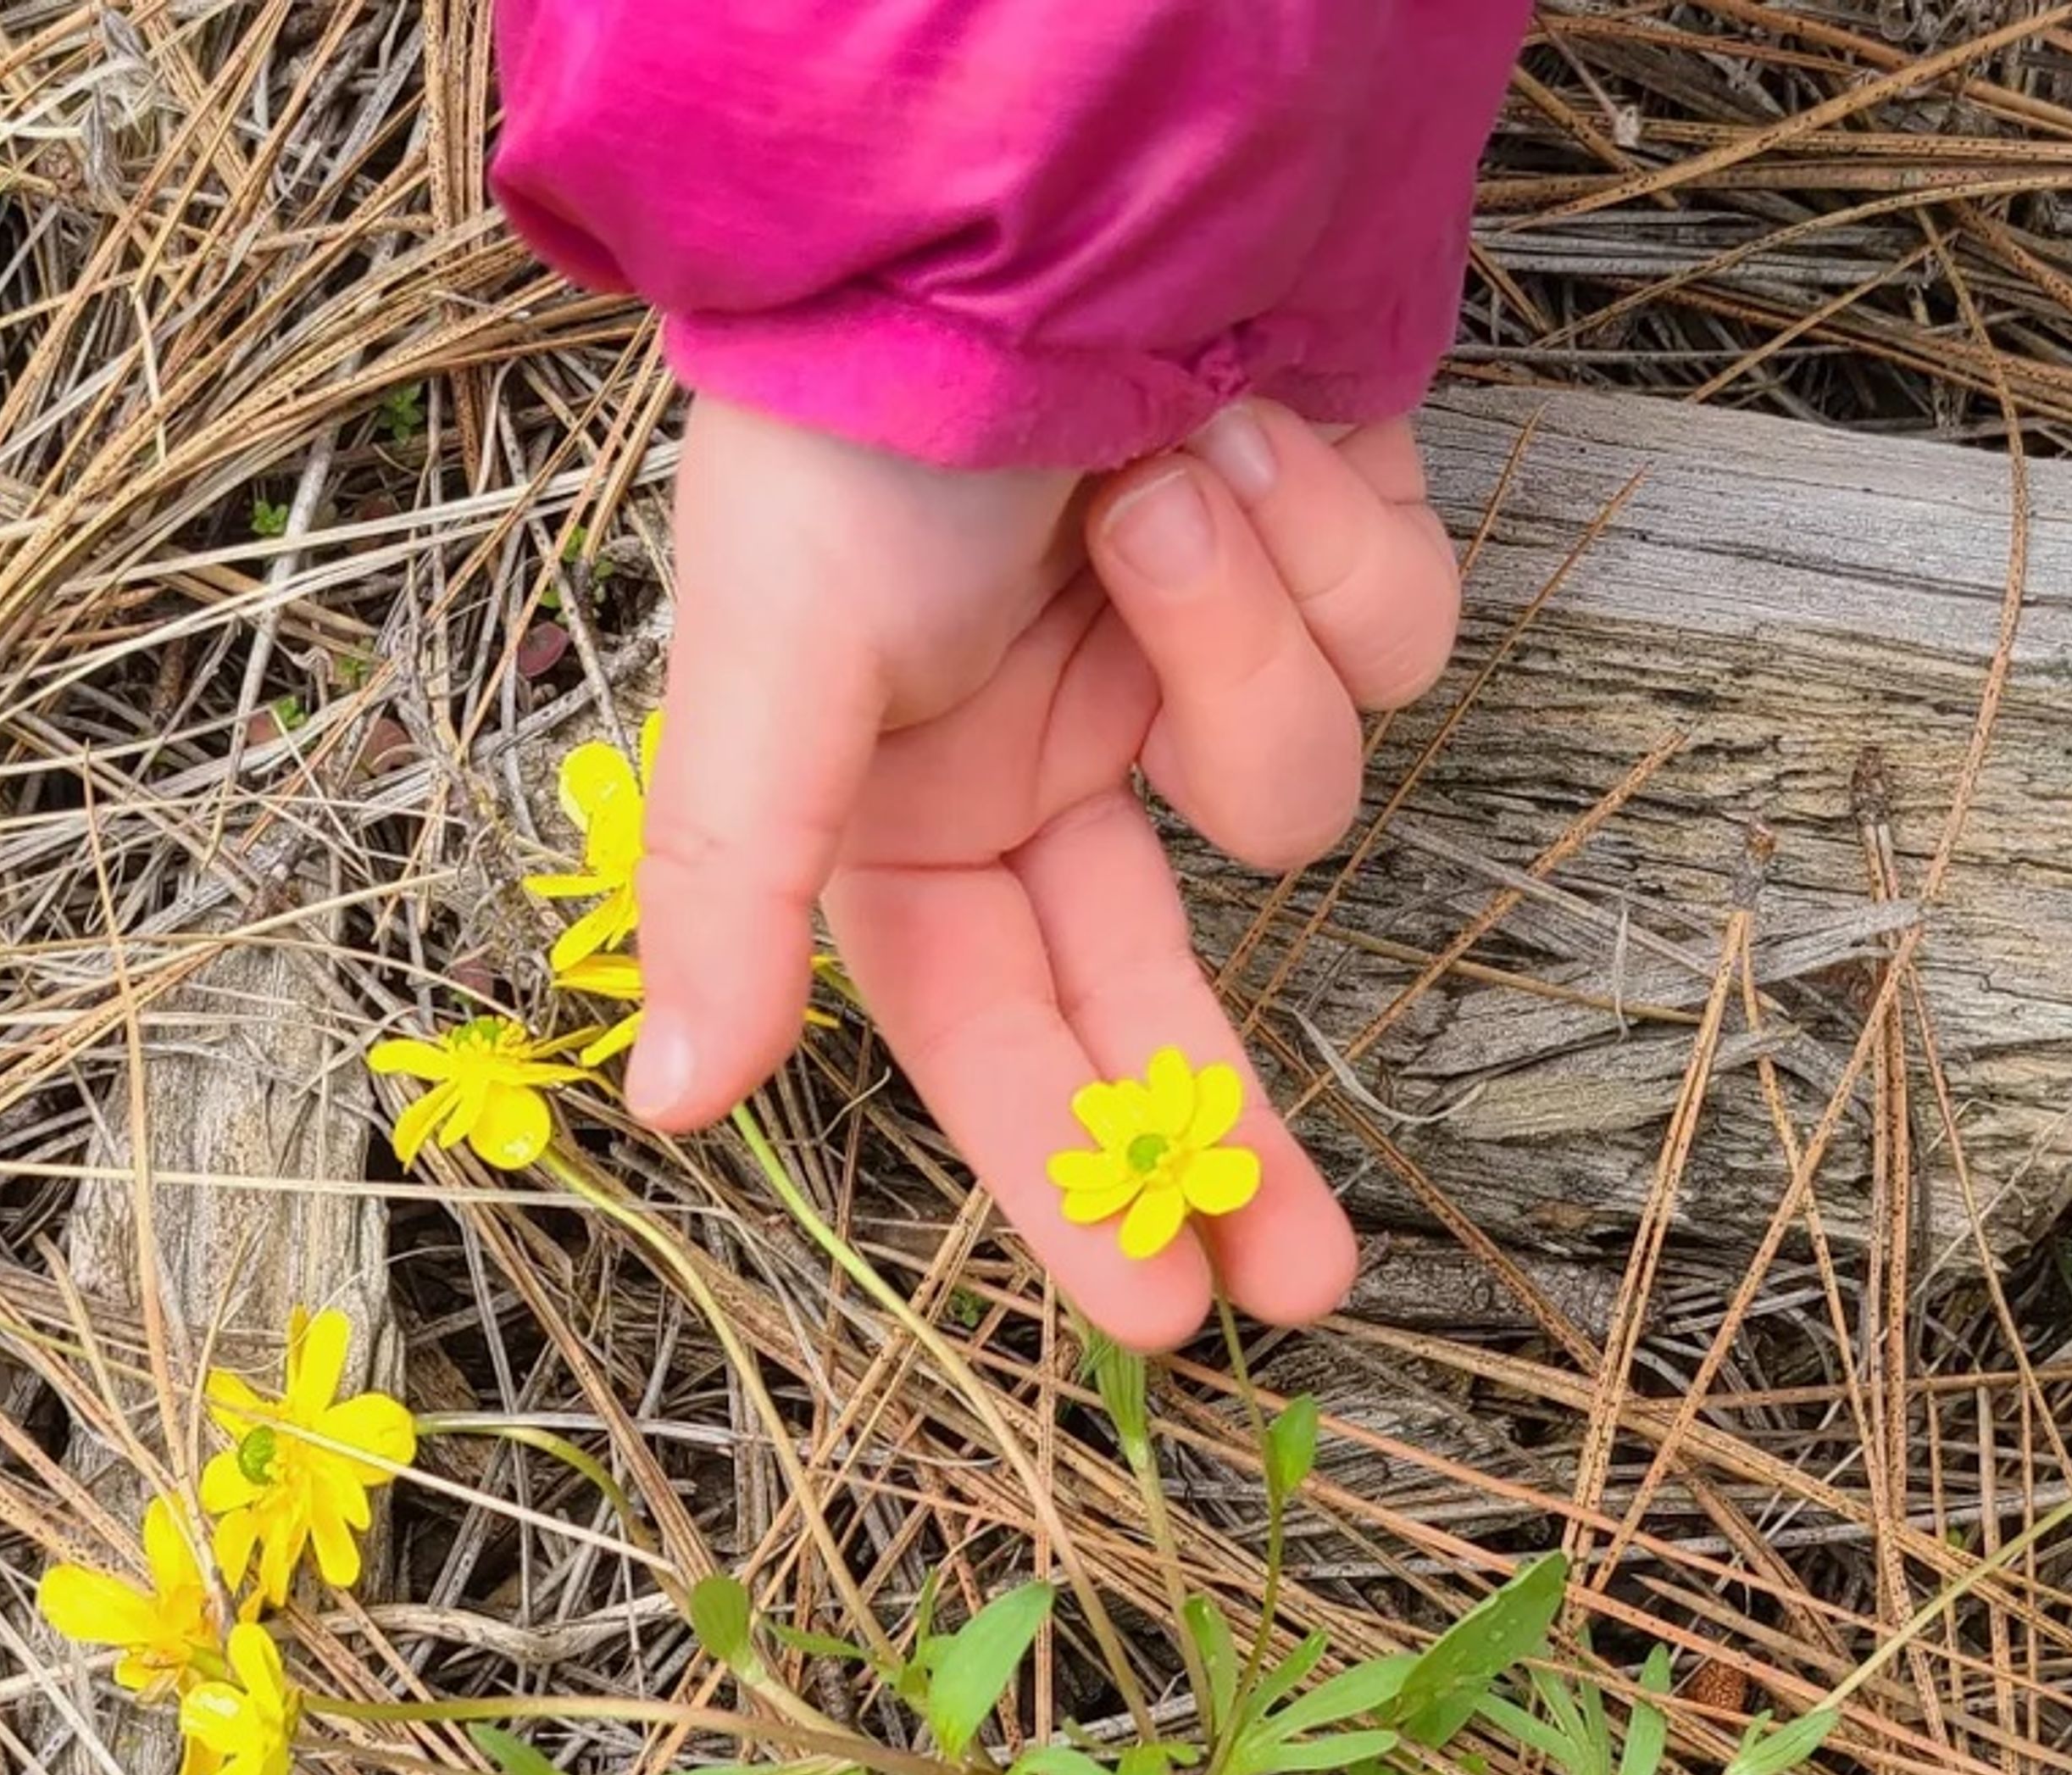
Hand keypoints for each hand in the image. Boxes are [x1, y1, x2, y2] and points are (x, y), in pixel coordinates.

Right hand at [627, 392, 1461, 1346]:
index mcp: (913, 816)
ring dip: (1241, 636)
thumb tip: (677, 1104)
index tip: (1166, 1323)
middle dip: (1235, 1133)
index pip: (1002, 1050)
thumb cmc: (863, 408)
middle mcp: (1058, 765)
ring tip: (1164, 481)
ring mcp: (1200, 665)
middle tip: (1308, 1282)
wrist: (1041, 153)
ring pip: (1300, 779)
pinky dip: (1331, 535)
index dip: (1076, 1188)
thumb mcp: (769, 657)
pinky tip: (1254, 422)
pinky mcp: (1325, 561)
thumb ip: (732, 889)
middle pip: (1169, 1004)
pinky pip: (1394, 637)